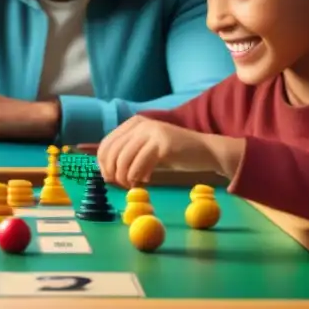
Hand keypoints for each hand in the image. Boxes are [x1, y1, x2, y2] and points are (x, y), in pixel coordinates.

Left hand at [97, 116, 220, 187]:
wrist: (205, 151)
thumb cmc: (173, 153)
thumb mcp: (146, 148)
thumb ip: (128, 153)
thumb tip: (106, 172)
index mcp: (133, 123)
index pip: (107, 144)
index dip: (103, 164)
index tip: (109, 178)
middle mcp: (141, 124)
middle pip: (113, 153)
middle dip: (113, 173)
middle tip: (121, 185)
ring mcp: (152, 132)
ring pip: (124, 160)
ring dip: (125, 178)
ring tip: (133, 185)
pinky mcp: (163, 144)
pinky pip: (140, 165)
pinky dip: (139, 177)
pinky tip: (147, 180)